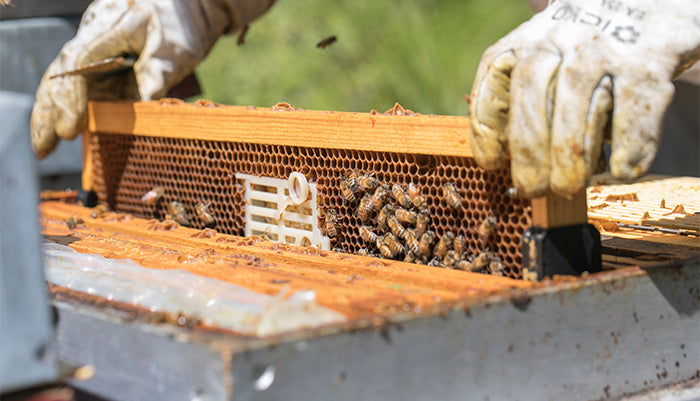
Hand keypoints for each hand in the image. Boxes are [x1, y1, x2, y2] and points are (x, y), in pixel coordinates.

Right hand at [30, 0, 274, 157]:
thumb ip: (158, 77)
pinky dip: (69, 109)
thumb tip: (142, 110)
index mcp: (110, 26)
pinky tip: (60, 132)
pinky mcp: (99, 62)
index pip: (78, 61)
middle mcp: (93, 35)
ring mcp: (93, 48)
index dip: (70, 97)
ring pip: (62, 80)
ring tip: (43, 147)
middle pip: (60, 72)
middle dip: (49, 111)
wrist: (185, 9)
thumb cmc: (181, 27)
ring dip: (50, 113)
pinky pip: (77, 86)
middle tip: (43, 147)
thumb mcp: (176, 51)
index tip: (69, 129)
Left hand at [469, 0, 699, 196]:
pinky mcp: (648, 60)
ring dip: (569, 161)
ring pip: (576, 114)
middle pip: (531, 104)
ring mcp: (603, 49)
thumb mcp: (549, 49)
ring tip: (568, 188)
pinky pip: (632, 115)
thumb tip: (501, 150)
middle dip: (528, 156)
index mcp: (527, 41)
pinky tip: (623, 171)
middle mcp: (560, 40)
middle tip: (532, 190)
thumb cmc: (591, 41)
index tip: (490, 164)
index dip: (486, 131)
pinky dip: (628, 149)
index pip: (493, 86)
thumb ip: (523, 88)